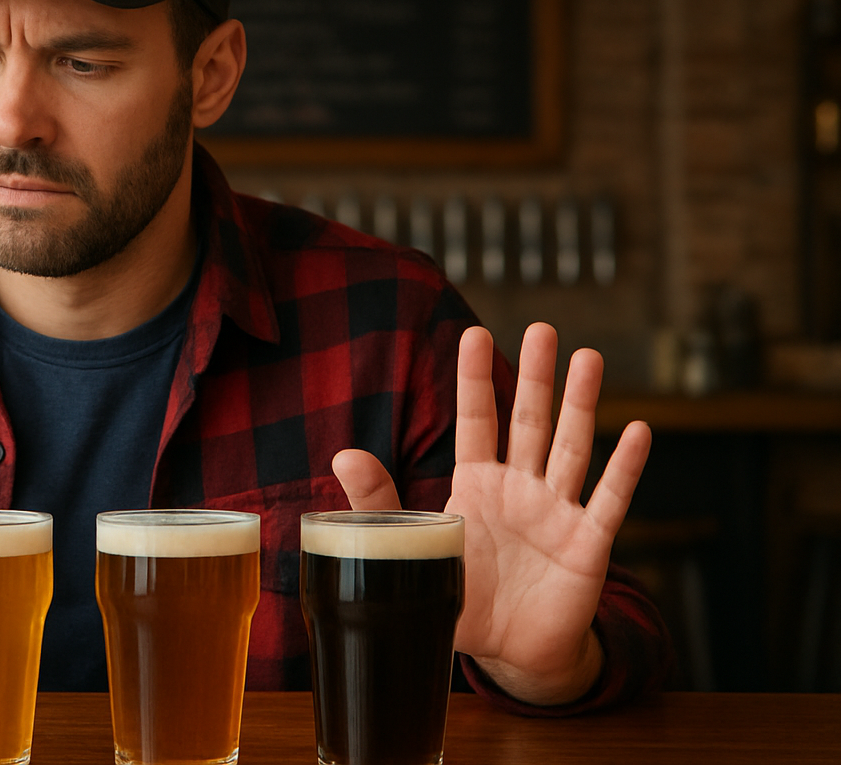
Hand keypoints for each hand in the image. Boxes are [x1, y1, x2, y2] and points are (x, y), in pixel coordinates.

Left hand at [332, 323, 650, 705]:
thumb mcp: (415, 545)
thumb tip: (342, 452)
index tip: (474, 334)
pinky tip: (639, 430)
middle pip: (530, 421)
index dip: (476, 380)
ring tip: (587, 357)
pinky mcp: (587, 544)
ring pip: (571, 447)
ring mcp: (557, 512)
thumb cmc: (462, 593)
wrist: (509, 653)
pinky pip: (609, 501)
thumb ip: (381, 501)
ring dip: (581, 404)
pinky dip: (625, 467)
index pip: (476, 420)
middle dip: (535, 375)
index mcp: (476, 483)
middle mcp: (520, 487)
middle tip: (542, 328)